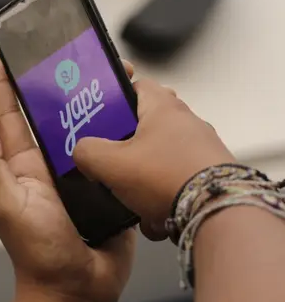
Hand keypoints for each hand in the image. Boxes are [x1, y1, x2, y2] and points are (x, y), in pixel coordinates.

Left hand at [0, 51, 134, 301]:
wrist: (77, 291)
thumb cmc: (37, 254)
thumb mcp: (8, 207)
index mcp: (22, 167)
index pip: (10, 117)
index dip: (3, 85)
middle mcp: (49, 167)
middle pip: (50, 115)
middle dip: (53, 83)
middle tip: (60, 50)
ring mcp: (79, 177)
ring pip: (85, 130)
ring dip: (94, 103)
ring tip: (105, 72)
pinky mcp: (108, 188)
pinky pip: (114, 154)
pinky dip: (122, 133)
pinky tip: (134, 112)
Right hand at [73, 79, 234, 239]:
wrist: (217, 212)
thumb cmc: (167, 178)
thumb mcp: (109, 164)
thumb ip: (86, 152)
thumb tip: (82, 152)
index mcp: (163, 108)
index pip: (137, 85)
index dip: (115, 95)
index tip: (99, 111)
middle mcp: (187, 123)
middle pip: (144, 127)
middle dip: (124, 148)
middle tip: (108, 160)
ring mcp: (201, 149)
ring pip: (158, 160)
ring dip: (142, 180)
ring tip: (132, 197)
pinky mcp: (209, 175)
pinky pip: (174, 182)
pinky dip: (162, 198)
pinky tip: (155, 216)